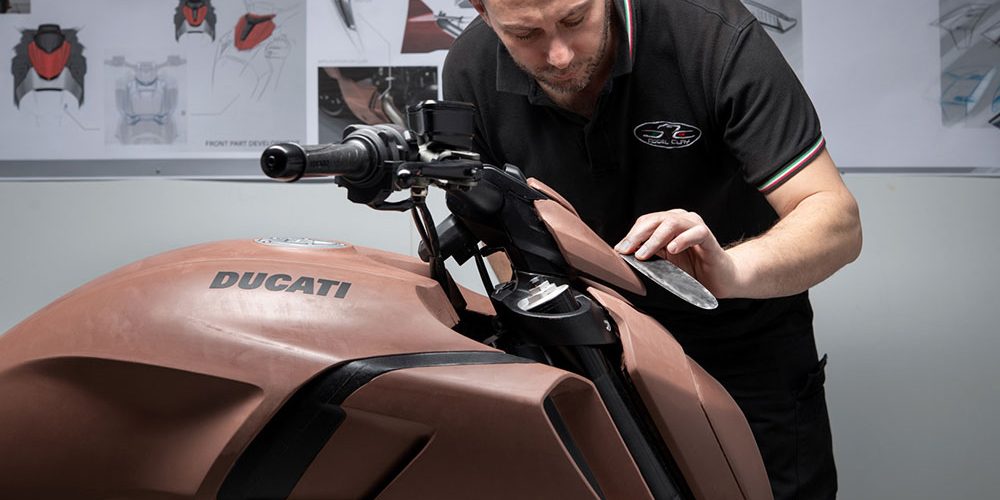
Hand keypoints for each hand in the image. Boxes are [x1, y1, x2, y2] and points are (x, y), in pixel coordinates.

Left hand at [613, 210, 741, 297]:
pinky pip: (696, 233)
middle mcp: (682, 219)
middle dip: (638, 236)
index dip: (631, 235)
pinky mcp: (709, 237)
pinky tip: (672, 249)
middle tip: (626, 251)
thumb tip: (623, 254)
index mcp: (669, 222)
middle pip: (655, 220)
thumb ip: (648, 254)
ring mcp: (695, 226)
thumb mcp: (664, 262)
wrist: (719, 278)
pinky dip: (682, 240)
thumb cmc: (691, 269)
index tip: (619, 250)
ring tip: (644, 254)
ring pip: (672, 223)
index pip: (645, 222)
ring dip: (655, 239)